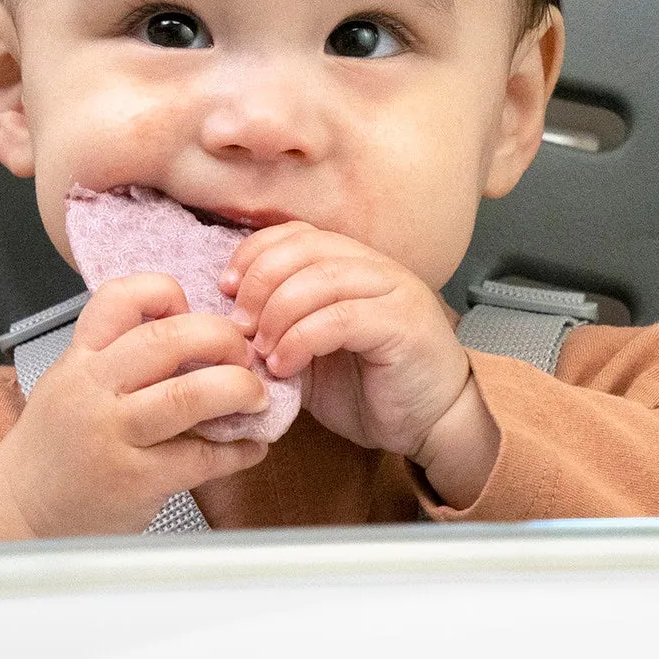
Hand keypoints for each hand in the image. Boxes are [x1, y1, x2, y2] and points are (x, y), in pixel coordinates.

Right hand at [0, 275, 271, 538]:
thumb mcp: (70, 386)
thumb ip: (120, 360)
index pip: (121, 298)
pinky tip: (249, 448)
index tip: (192, 312)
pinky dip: (239, 451)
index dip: (167, 294)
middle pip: (169, 339)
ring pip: (190, 394)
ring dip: (240, 389)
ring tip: (255, 398)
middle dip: (223, 339)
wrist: (17, 512)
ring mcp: (112, 435)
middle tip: (244, 355)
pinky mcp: (134, 480)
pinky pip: (201, 457)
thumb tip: (199, 342)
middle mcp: (93, 390)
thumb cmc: (55, 449)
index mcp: (79, 360)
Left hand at [223, 223, 499, 504]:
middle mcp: (375, 267)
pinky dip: (301, 339)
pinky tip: (285, 366)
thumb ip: (281, 328)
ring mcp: (393, 291)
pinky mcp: (403, 323)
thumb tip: (230, 322)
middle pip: (304, 248)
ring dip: (277, 314)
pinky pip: (340, 317)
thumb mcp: (312, 354)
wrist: (432, 424)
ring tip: (261, 351)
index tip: (226, 290)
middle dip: (259, 283)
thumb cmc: (373, 390)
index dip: (253, 255)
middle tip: (238, 326)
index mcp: (352, 265)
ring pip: (320, 278)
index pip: (295, 234)